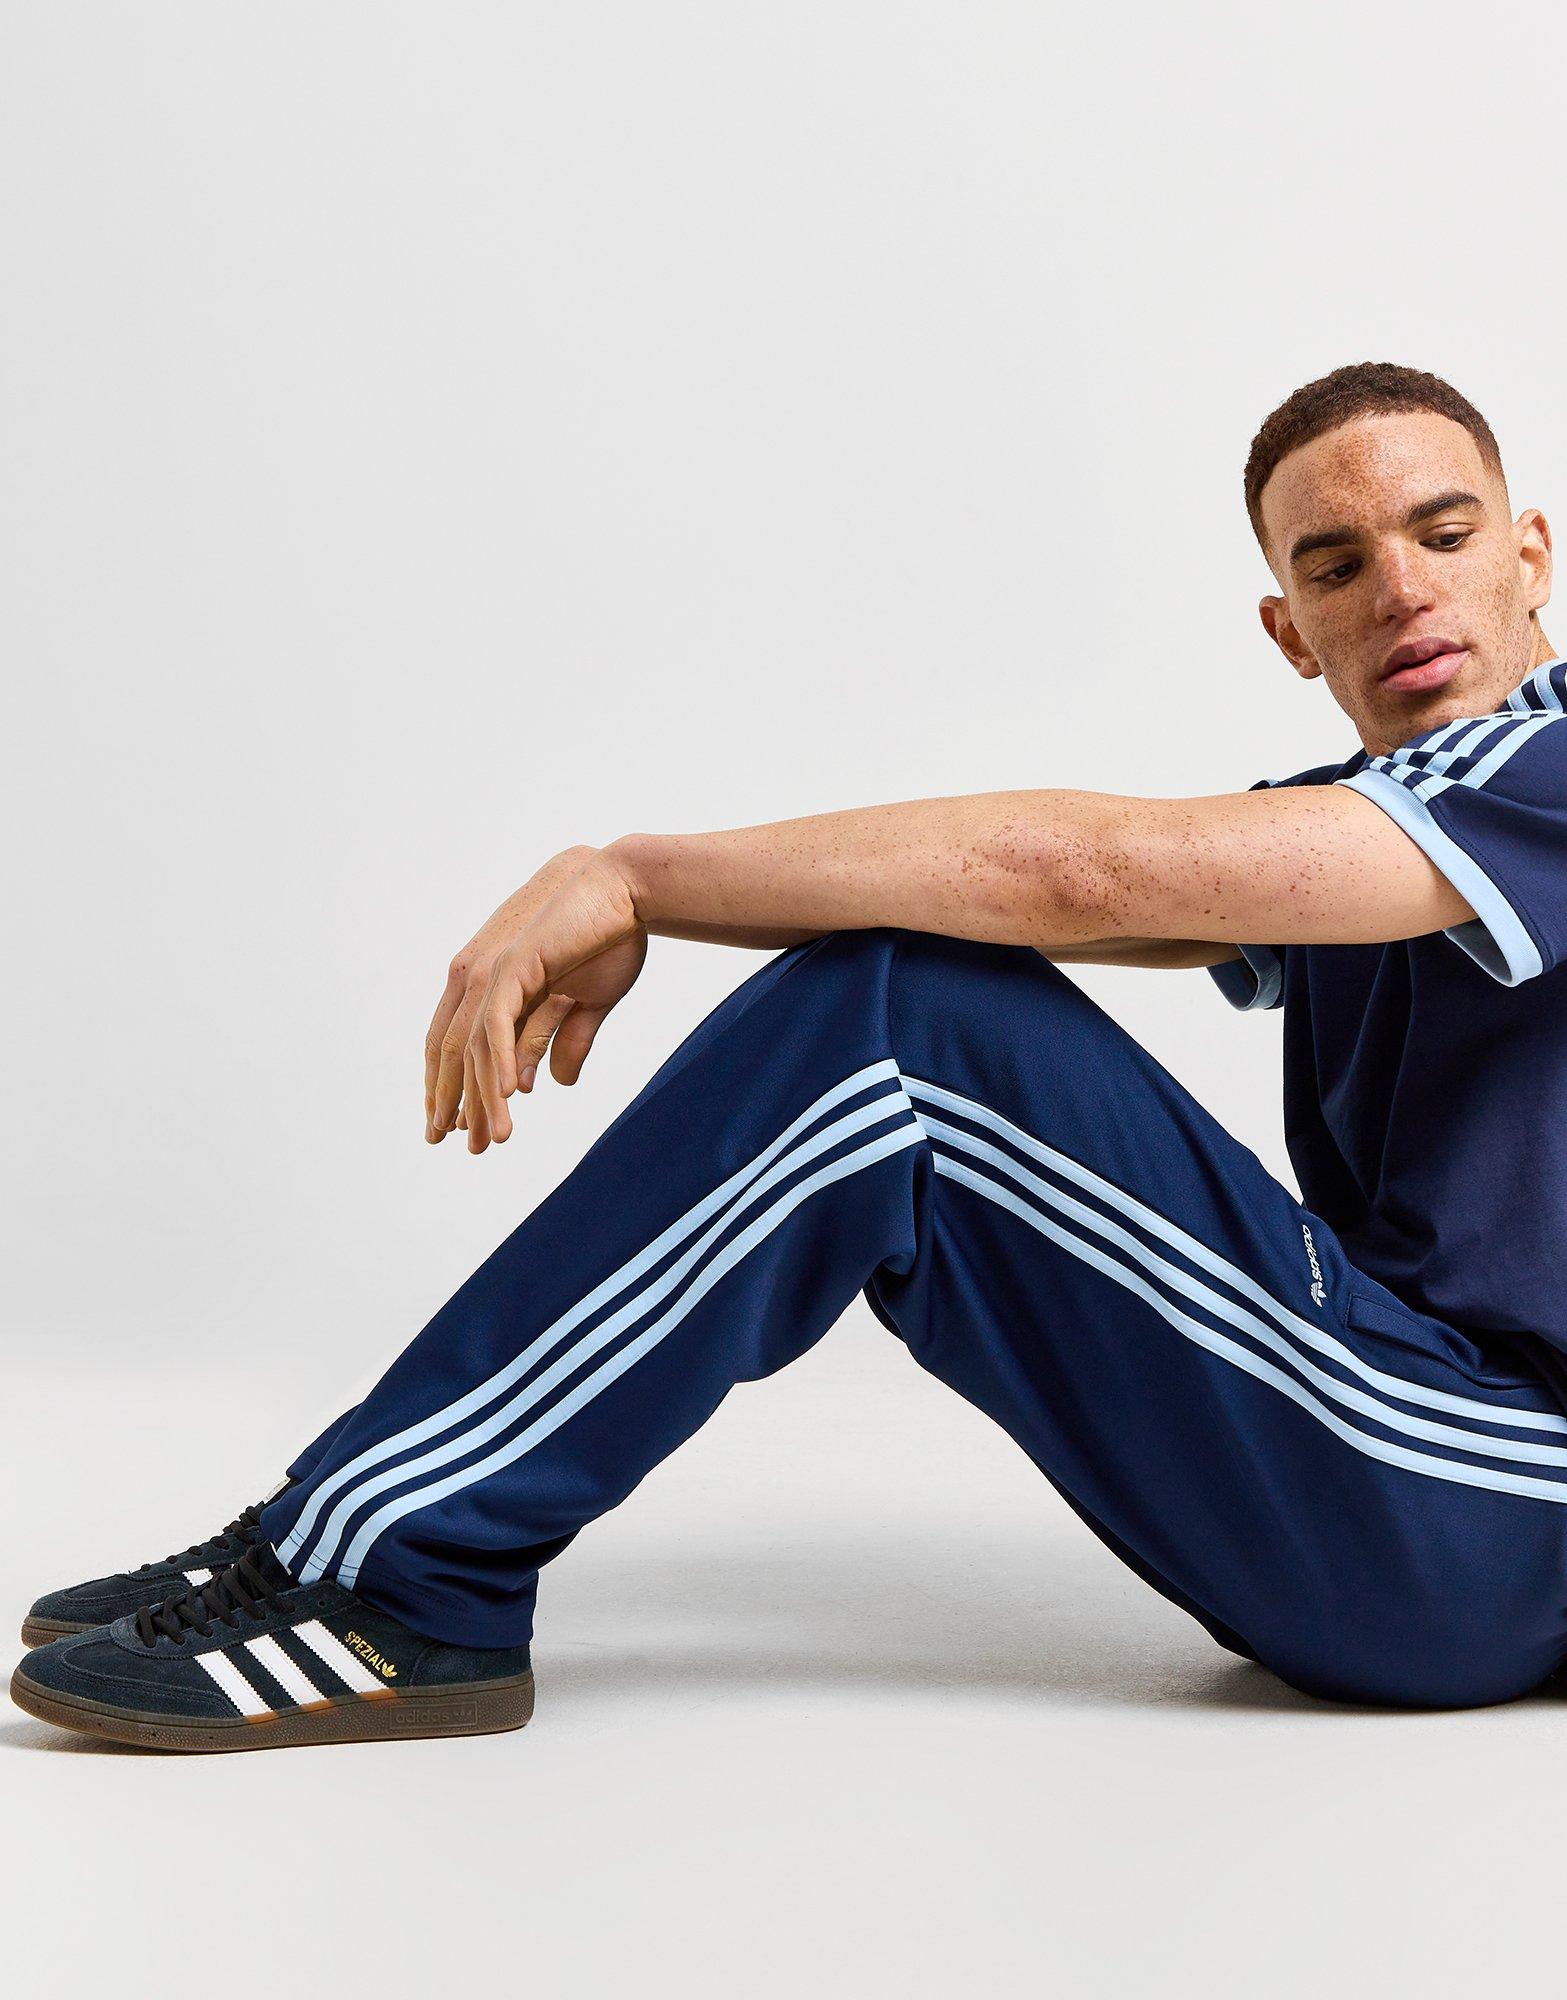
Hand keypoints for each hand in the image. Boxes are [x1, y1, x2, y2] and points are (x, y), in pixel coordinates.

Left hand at [429, 847, 648, 1152]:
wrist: (626, 892)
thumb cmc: (611, 938)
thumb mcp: (588, 1002)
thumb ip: (566, 1040)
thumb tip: (557, 1084)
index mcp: (493, 983)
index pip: (456, 1043)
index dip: (453, 1087)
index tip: (459, 1127)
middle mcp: (480, 978)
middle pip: (451, 1052)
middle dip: (455, 1102)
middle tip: (461, 1146)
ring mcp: (492, 973)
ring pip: (472, 1048)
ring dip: (482, 1097)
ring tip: (493, 1139)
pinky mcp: (512, 969)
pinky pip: (495, 1028)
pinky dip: (496, 1065)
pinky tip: (507, 1097)